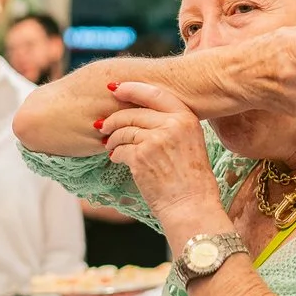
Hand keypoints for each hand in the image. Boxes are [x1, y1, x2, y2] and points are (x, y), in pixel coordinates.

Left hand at [99, 81, 222, 220]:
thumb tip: (143, 114)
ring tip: (109, 145)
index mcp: (187, 118)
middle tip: (103, 125)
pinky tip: (115, 157)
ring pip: (123, 130)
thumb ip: (172, 124)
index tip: (116, 89)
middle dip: (114, 118)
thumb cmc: (192, 180)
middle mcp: (172, 125)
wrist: (191, 206)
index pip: (155, 93)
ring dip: (112, 138)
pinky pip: (120, 149)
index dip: (132, 89)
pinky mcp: (141, 157)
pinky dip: (115, 153)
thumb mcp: (191, 142)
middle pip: (133, 112)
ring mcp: (155, 140)